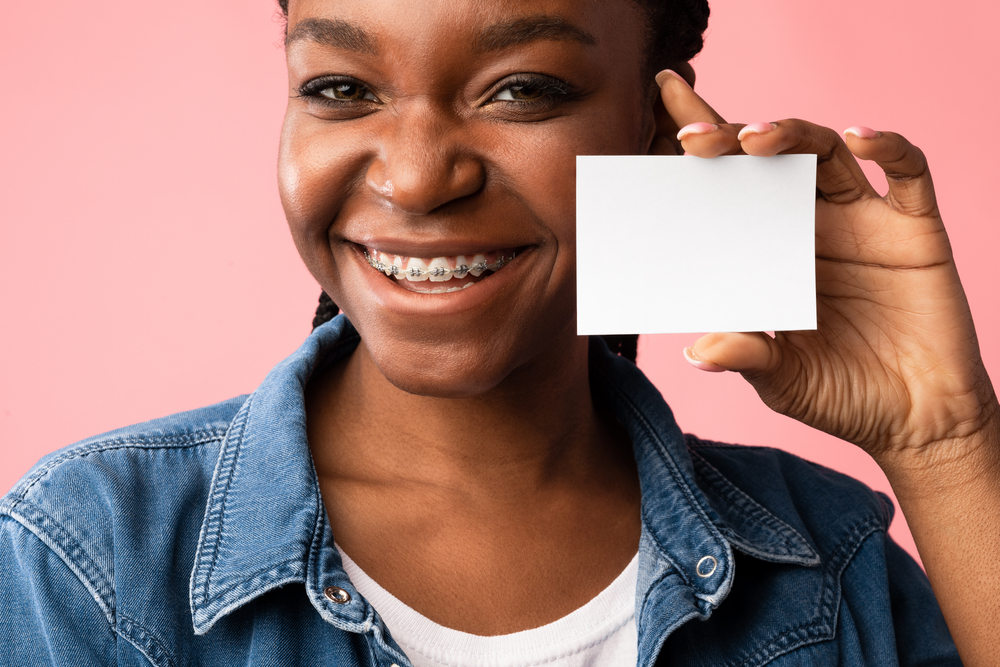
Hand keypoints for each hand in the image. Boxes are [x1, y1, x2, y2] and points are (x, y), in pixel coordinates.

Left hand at [653, 69, 998, 470]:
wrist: (917, 422)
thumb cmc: (842, 396)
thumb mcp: (783, 381)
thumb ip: (747, 356)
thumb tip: (697, 352)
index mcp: (771, 252)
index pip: (730, 191)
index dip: (703, 160)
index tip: (661, 137)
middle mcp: (813, 226)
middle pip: (770, 160)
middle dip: (730, 139)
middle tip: (692, 139)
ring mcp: (864, 223)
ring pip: (825, 154)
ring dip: (790, 136)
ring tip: (753, 139)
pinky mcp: (914, 230)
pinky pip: (907, 172)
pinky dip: (887, 147)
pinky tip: (858, 139)